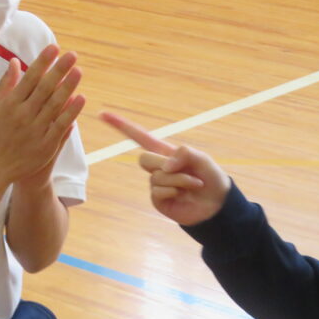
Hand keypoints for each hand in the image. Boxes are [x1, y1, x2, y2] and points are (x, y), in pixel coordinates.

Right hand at [0, 45, 84, 187]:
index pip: (29, 77)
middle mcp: (23, 114)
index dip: (42, 62)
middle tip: (72, 54)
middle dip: (59, 70)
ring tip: (79, 71)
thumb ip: (5, 83)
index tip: (54, 48)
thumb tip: (14, 61)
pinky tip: (80, 98)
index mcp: (10, 103)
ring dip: (68, 87)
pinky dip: (71, 111)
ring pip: (55, 104)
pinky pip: (61, 124)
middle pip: (44, 88)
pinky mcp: (46, 144)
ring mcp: (35, 129)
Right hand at [100, 111, 230, 225]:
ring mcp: (155, 183)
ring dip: (179, 179)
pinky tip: (183, 195)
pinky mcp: (157, 199)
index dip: (121, 125)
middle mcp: (157, 167)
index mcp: (164, 152)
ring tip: (194, 185)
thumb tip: (163, 167)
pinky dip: (174, 191)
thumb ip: (184, 154)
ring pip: (156, 176)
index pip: (139, 136)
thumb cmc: (210, 177)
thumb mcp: (202, 159)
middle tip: (188, 172)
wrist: (216, 205)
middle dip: (165, 164)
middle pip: (143, 159)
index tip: (102, 114)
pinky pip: (158, 191)